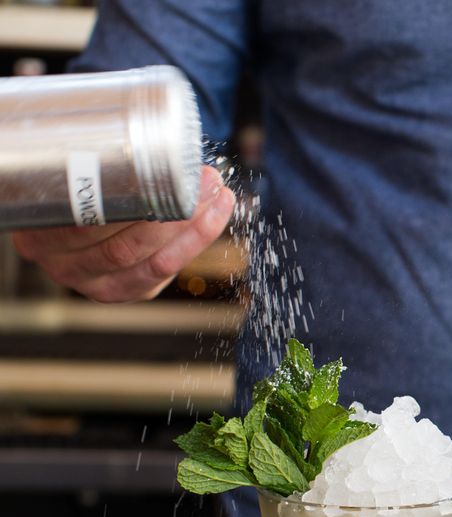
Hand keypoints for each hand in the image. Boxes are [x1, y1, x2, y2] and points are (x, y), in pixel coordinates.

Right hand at [13, 165, 234, 302]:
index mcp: (38, 238)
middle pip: (123, 247)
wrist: (76, 212)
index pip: (81, 227)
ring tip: (217, 191)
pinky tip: (218, 211)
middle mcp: (66, 267)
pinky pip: (168, 270)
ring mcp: (100, 285)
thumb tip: (88, 95)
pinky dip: (198, 240)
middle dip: (172, 214)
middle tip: (204, 176)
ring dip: (194, 228)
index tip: (159, 165)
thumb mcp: (60, 166)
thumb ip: (71, 148)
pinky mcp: (133, 291)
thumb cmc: (70, 178)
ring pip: (153, 262)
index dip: (122, 199)